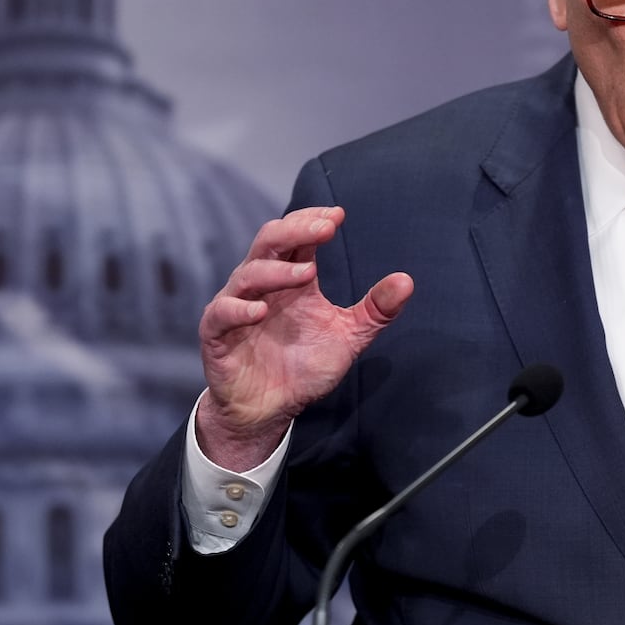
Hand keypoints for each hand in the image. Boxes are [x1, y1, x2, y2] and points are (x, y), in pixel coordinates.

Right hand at [196, 206, 412, 469]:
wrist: (270, 409)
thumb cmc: (304, 365)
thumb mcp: (348, 336)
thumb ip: (375, 310)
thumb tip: (407, 281)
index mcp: (291, 278)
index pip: (297, 236)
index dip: (313, 221)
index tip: (338, 216)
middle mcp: (262, 285)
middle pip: (270, 242)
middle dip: (295, 230)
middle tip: (325, 227)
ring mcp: (236, 307)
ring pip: (248, 274)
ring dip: (276, 271)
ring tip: (307, 272)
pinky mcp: (217, 335)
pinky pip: (221, 315)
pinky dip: (238, 309)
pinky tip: (260, 311)